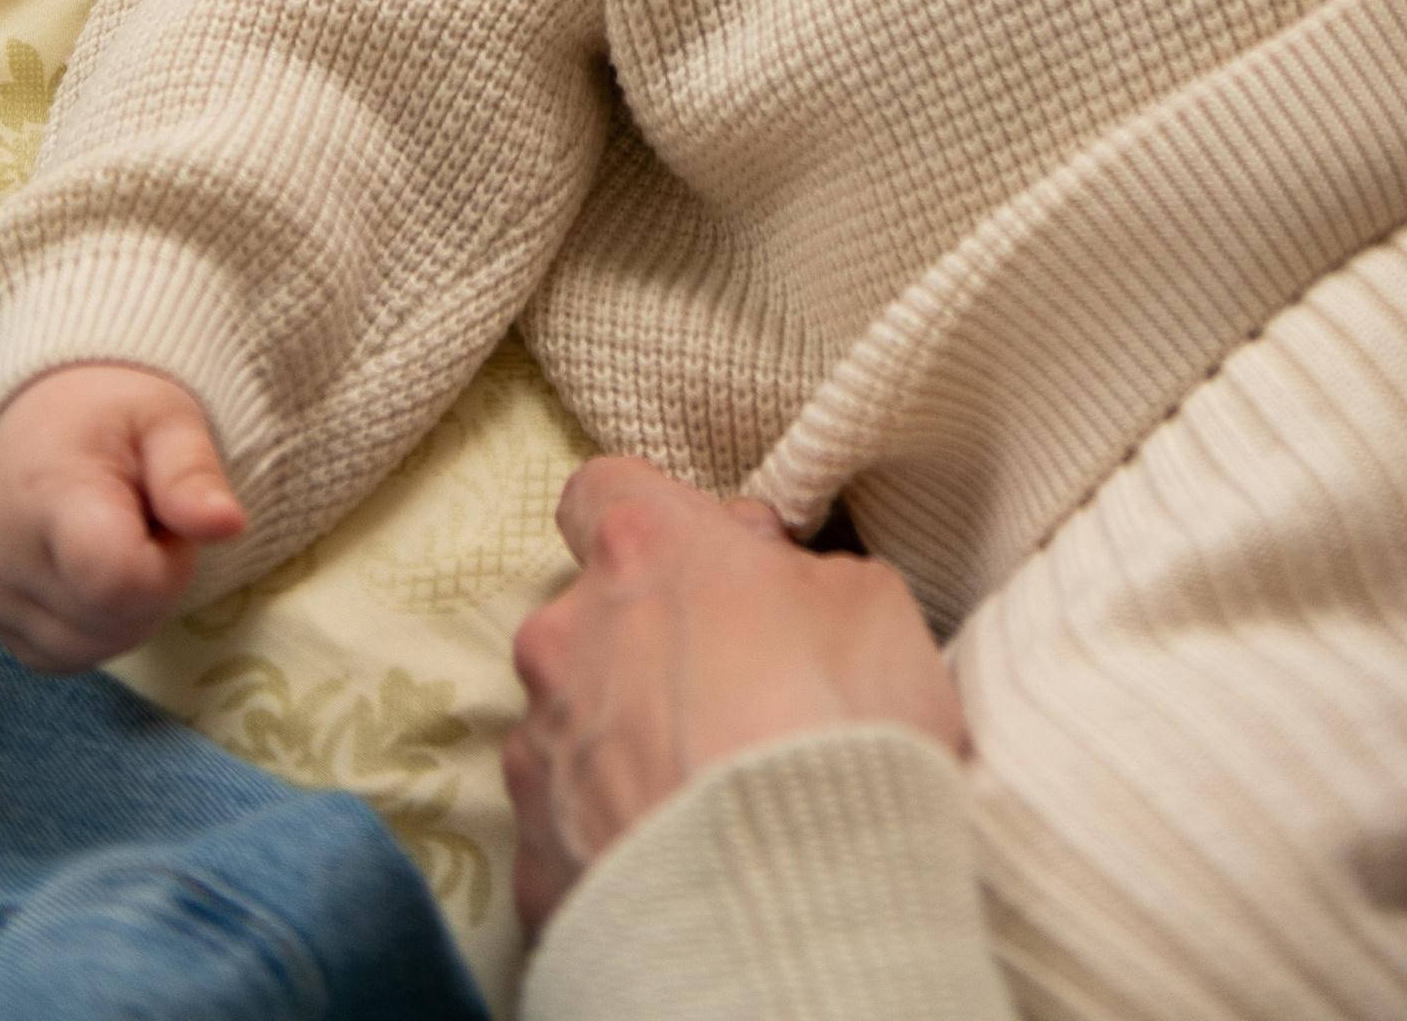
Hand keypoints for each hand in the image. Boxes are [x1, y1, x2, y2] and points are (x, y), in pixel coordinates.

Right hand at [0, 362, 245, 671]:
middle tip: (145, 518)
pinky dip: (98, 625)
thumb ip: (193, 473)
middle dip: (157, 579)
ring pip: (97, 647)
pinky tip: (92, 570)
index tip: (167, 518)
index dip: (168, 564)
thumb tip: (229, 527)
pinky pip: (67, 656)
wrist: (26, 417)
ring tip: (117, 537)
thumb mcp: (164, 416)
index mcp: (48, 497)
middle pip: (118, 621)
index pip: (116, 581)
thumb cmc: (106, 411)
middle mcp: (4, 560)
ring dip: (130, 607)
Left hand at [504, 456, 965, 935]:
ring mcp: (540, 755)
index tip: (716, 562)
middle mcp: (566, 641)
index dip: (662, 521)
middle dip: (651, 645)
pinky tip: (686, 857)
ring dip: (630, 743)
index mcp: (642, 552)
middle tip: (738, 694)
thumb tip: (777, 585)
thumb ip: (802, 574)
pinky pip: (570, 828)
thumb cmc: (838, 735)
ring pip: (576, 724)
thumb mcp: (872, 603)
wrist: (790, 917)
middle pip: (591, 617)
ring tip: (716, 795)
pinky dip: (616, 836)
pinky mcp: (533, 861)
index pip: (605, 490)